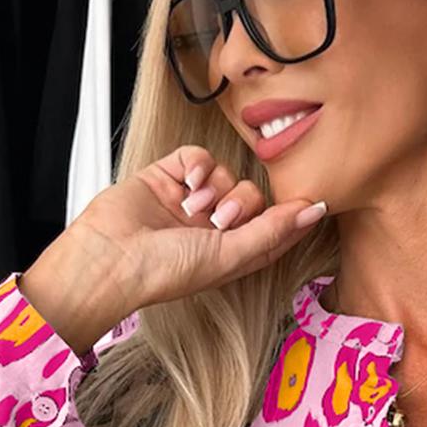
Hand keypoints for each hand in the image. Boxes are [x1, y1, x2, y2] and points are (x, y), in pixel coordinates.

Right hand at [20, 145, 327, 351]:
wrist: (111, 259)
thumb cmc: (164, 271)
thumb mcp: (229, 255)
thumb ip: (273, 231)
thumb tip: (315, 212)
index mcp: (231, 254)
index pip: (273, 229)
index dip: (291, 216)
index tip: (314, 202)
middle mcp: (212, 228)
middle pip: (252, 197)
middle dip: (243, 202)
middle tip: (222, 219)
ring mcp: (189, 201)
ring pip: (225, 173)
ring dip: (215, 186)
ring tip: (193, 208)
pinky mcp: (167, 177)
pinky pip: (197, 156)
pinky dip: (196, 164)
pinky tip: (186, 182)